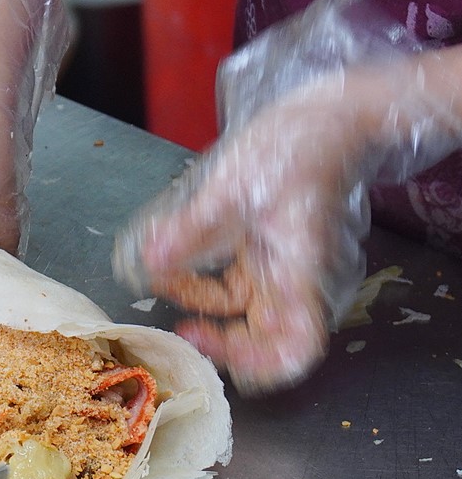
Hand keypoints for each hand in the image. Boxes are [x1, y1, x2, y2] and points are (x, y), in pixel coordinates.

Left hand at [115, 91, 368, 393]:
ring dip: (199, 302)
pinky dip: (200, 278)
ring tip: (163, 279)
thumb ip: (190, 230)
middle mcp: (294, 278)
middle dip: (220, 339)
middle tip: (180, 328)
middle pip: (265, 337)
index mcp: (300, 272)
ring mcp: (278, 265)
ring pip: (239, 308)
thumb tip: (151, 263)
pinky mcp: (264, 249)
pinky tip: (172, 262)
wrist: (327, 114)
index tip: (218, 352)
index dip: (264, 365)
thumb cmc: (296, 147)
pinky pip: (231, 280)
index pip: (299, 347)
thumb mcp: (232, 189)